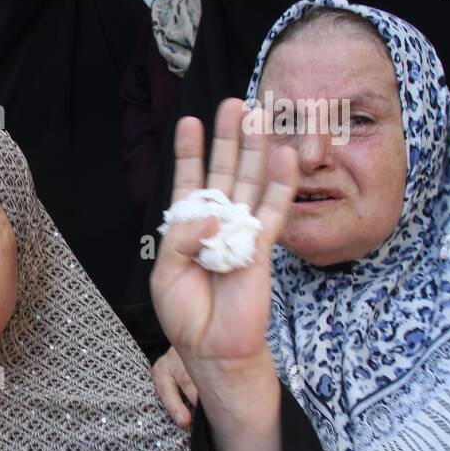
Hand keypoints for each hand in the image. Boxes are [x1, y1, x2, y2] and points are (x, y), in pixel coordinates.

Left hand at [150, 99, 296, 450]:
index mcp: (188, 229)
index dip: (188, 153)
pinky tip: (283, 154)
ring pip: (251, 181)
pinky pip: (273, 209)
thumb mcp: (166, 274)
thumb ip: (181, 240)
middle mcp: (217, 224)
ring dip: (255, 148)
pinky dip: (279, 182)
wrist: (212, 348)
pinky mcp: (263, 247)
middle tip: (232, 102)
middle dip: (228, 138)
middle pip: (224, 171)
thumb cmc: (187, 315)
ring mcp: (241, 232)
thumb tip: (210, 216)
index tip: (187, 122)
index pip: (189, 183)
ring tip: (258, 113)